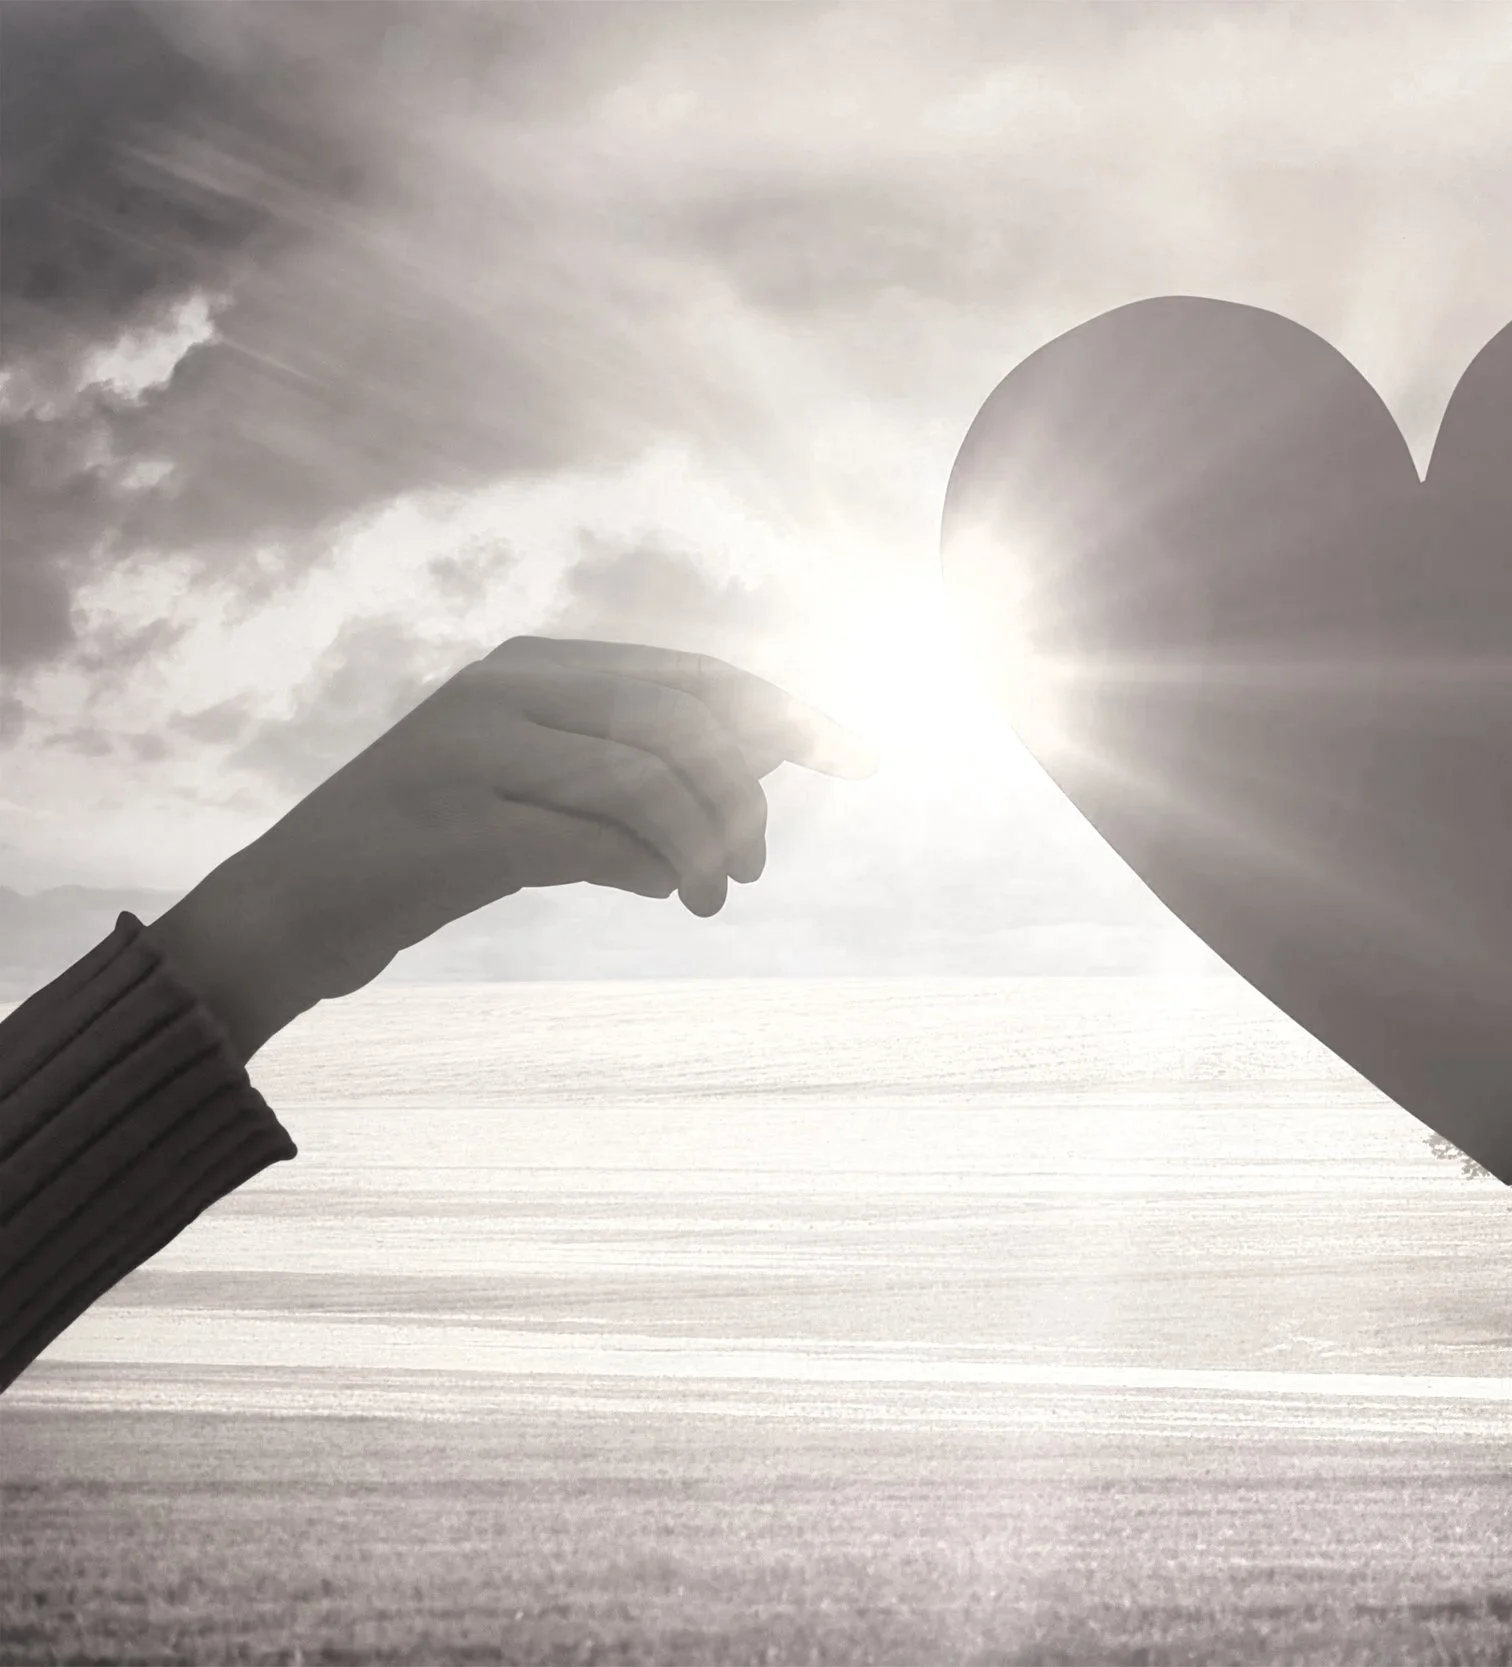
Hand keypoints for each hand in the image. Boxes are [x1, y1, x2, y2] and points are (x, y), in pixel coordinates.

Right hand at [150, 637, 875, 1059]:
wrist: (292, 908)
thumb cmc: (439, 849)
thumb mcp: (546, 787)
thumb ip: (644, 763)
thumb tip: (775, 754)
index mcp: (534, 665)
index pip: (695, 675)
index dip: (788, 714)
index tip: (860, 756)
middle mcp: (505, 690)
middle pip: (684, 723)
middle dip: (748, 796)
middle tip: (753, 867)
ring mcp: (475, 751)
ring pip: (650, 780)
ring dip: (704, 847)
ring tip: (712, 897)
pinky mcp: (459, 827)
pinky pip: (596, 841)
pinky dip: (649, 870)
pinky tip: (661, 893)